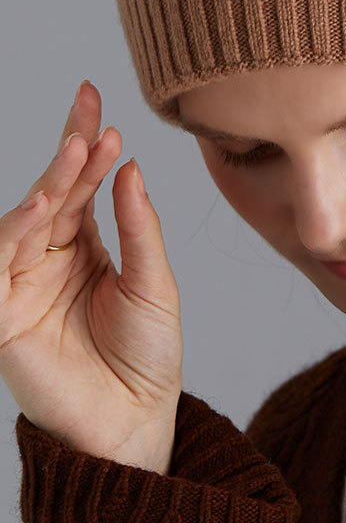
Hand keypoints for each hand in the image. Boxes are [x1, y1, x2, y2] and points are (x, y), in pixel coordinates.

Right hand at [0, 81, 182, 472]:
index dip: (84, 142)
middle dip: (68, 153)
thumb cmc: (147, 357)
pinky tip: (38, 205)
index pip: (80, 184)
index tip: (93, 98)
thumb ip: (138, 228)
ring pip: (22, 222)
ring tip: (76, 152)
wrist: (135, 424)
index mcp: (85, 247)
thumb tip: (130, 167)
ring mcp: (22, 286)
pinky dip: (11, 234)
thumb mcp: (154, 283)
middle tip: (90, 119)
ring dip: (47, 183)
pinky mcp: (3, 318)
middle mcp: (48, 259)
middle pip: (51, 194)